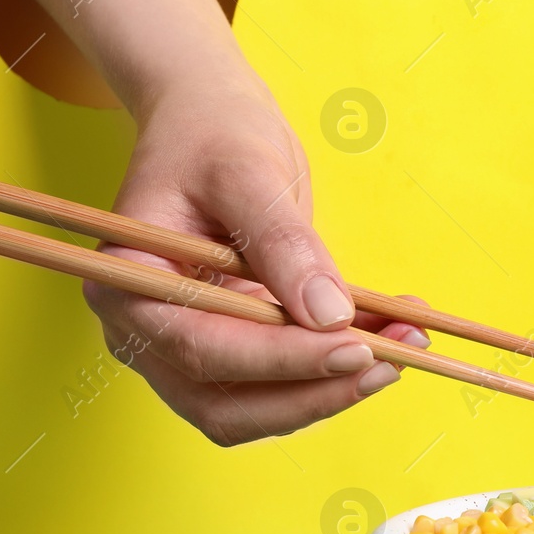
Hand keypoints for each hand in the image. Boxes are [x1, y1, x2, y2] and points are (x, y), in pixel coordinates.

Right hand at [83, 76, 427, 444]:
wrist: (213, 124)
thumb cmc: (213, 135)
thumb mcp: (247, 172)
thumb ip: (283, 243)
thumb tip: (328, 314)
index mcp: (128, 284)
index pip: (202, 348)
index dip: (280, 359)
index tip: (354, 347)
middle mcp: (146, 331)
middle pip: (224, 404)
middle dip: (311, 393)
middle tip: (390, 363)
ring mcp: (187, 347)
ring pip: (257, 409)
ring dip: (332, 390)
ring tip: (405, 345)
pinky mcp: (232, 348)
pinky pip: (282, 382)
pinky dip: (336, 371)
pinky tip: (390, 337)